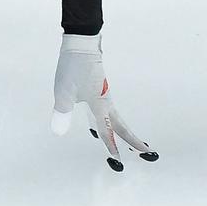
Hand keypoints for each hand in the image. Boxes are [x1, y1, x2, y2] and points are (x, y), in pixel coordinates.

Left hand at [51, 33, 155, 171]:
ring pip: (116, 118)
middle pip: (121, 125)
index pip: (106, 130)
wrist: (81, 44)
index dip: (111, 146)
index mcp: (99, 105)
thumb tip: (59, 132)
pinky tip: (99, 123)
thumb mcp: (64, 91)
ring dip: (123, 131)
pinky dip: (110, 121)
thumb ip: (62, 112)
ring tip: (131, 144)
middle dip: (133, 140)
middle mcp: (105, 101)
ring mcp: (103, 94)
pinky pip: (107, 110)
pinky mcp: (98, 89)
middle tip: (147, 153)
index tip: (118, 161)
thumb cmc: (73, 67)